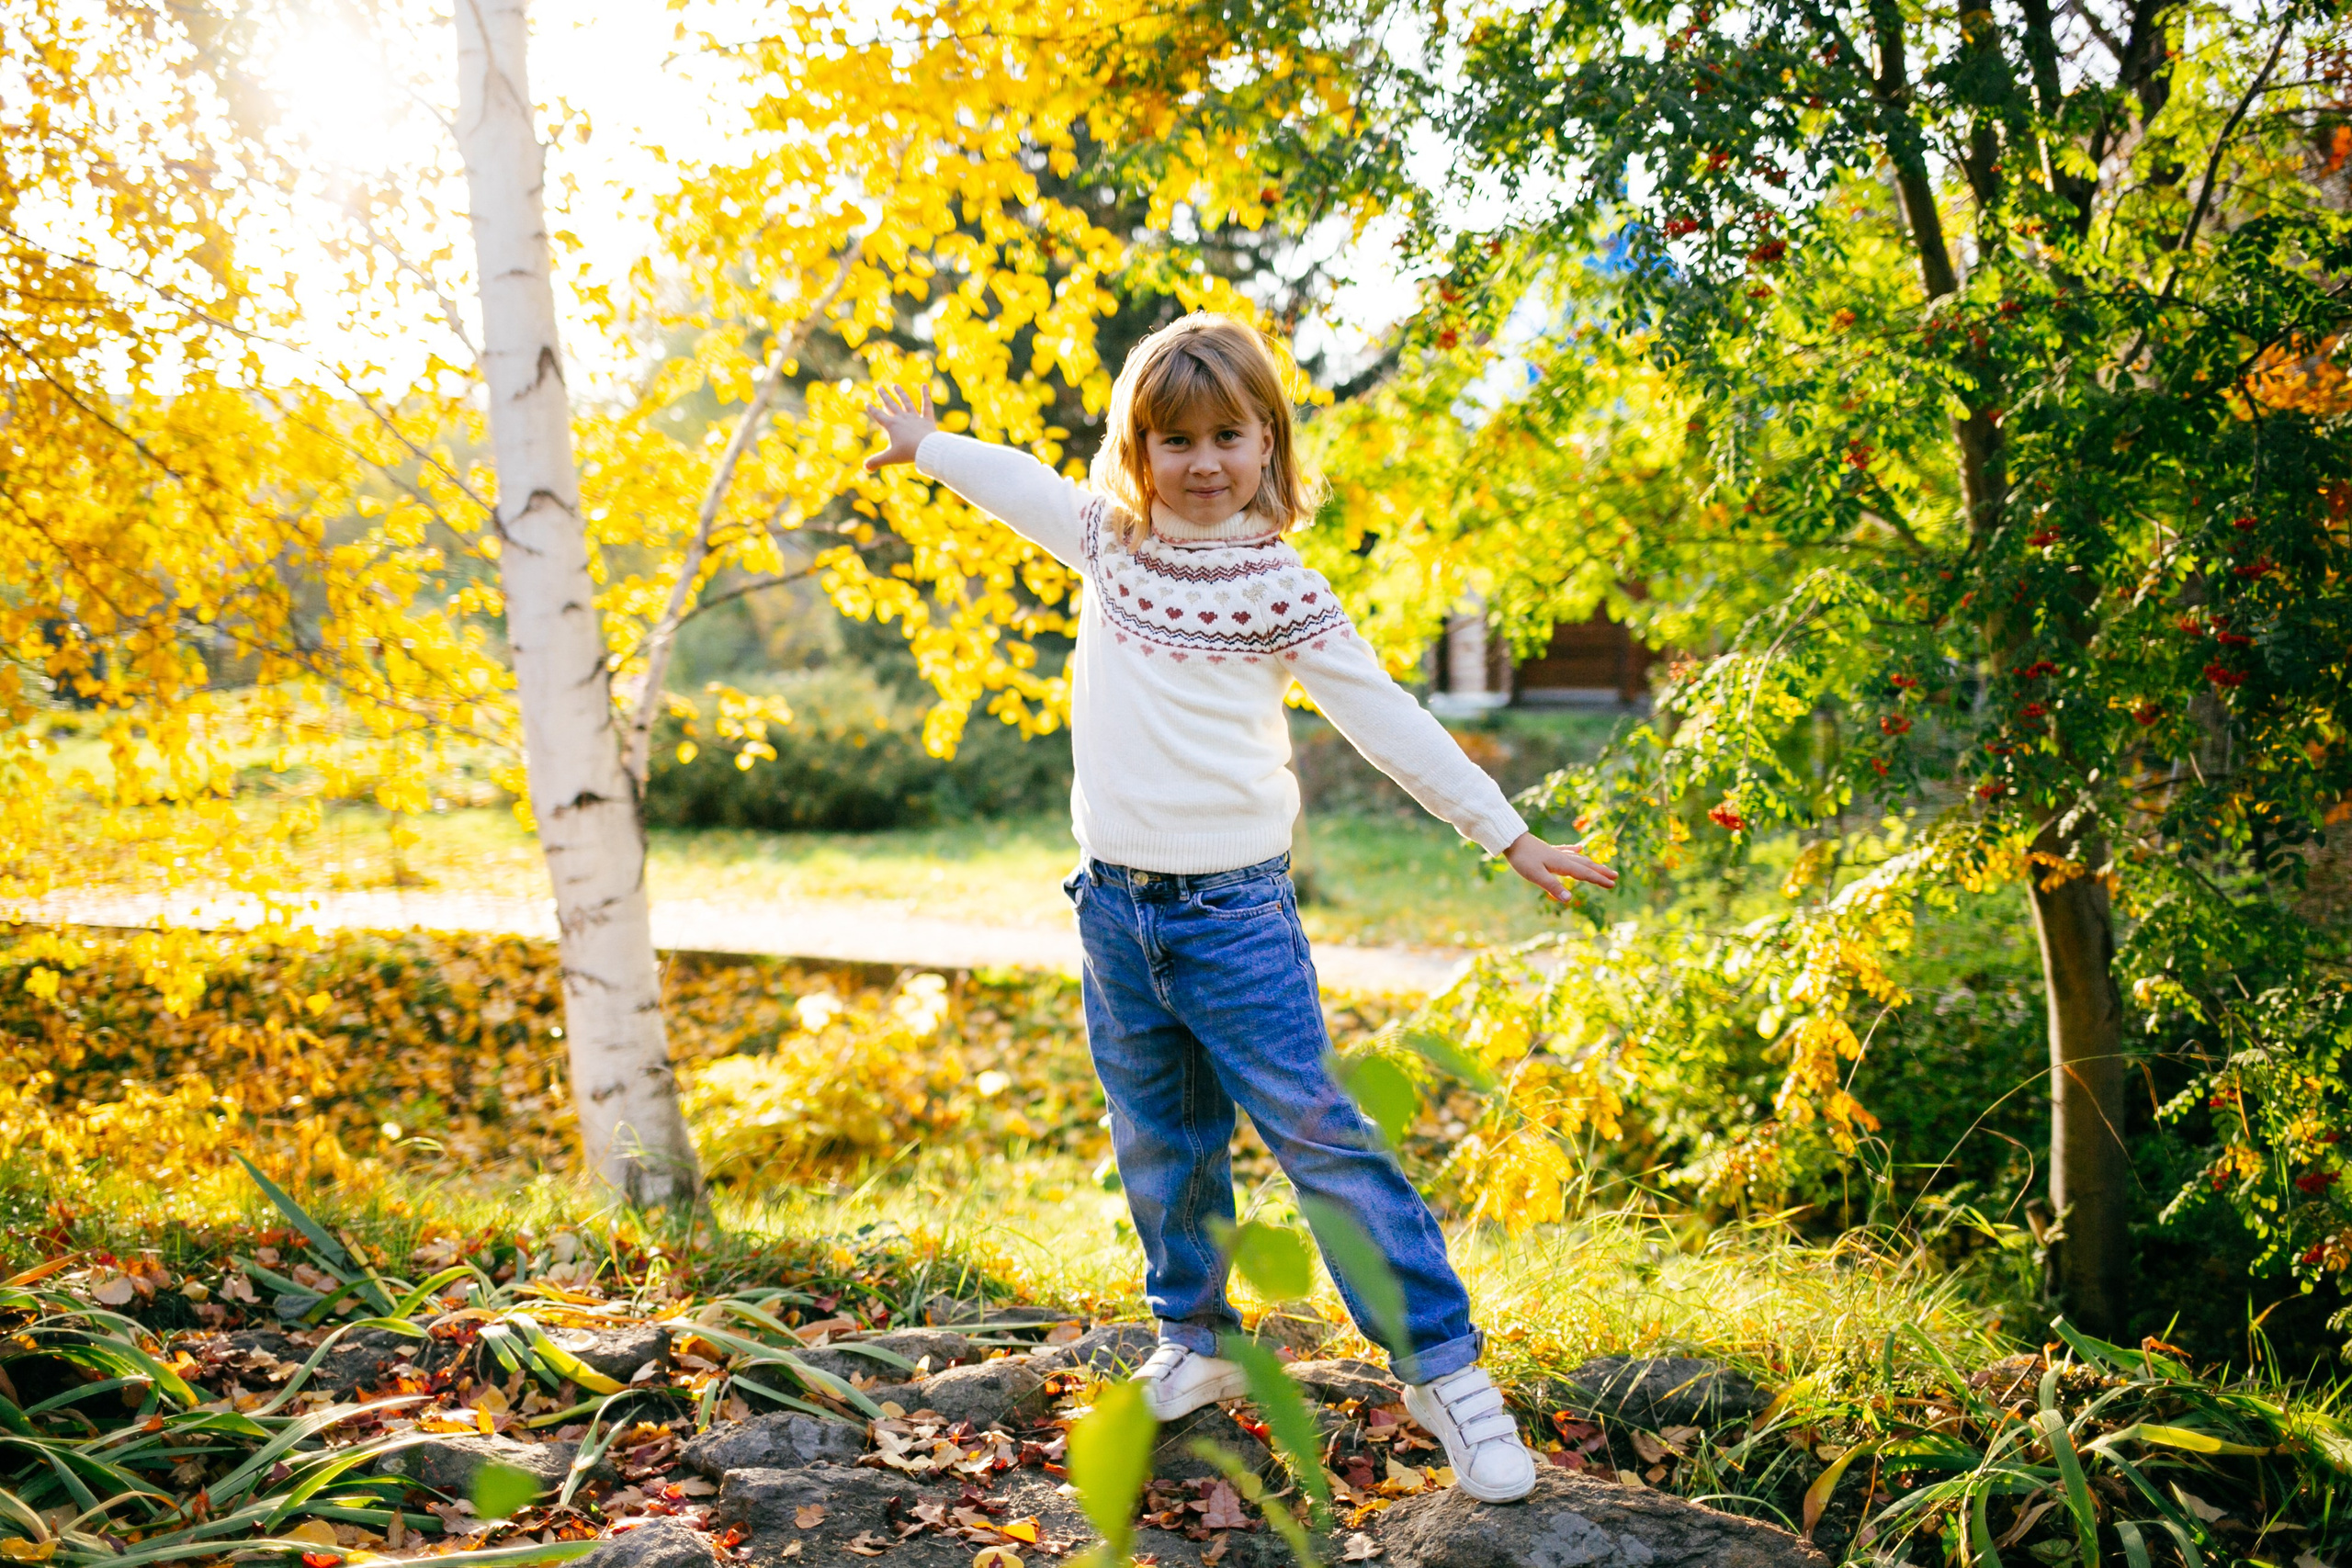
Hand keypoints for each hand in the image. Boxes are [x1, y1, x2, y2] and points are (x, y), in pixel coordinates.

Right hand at [863, 385, 937, 471]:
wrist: (926, 449)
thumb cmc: (908, 453)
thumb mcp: (890, 457)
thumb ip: (877, 461)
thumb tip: (865, 467)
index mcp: (891, 426)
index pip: (879, 416)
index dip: (872, 410)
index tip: (867, 403)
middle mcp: (902, 418)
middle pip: (891, 405)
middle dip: (884, 396)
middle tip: (879, 387)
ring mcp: (915, 417)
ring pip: (906, 402)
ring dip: (901, 393)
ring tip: (896, 386)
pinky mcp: (927, 419)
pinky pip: (927, 405)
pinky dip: (926, 395)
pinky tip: (925, 385)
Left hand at [1503, 832, 1617, 902]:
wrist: (1511, 840)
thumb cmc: (1522, 859)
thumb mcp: (1536, 876)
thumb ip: (1553, 887)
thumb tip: (1569, 899)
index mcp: (1562, 864)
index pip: (1585, 874)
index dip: (1599, 880)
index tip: (1612, 885)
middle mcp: (1562, 858)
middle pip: (1586, 865)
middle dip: (1601, 871)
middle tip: (1615, 876)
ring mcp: (1556, 853)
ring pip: (1579, 859)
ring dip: (1592, 863)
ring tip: (1602, 867)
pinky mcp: (1548, 850)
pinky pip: (1566, 851)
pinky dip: (1575, 850)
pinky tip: (1579, 848)